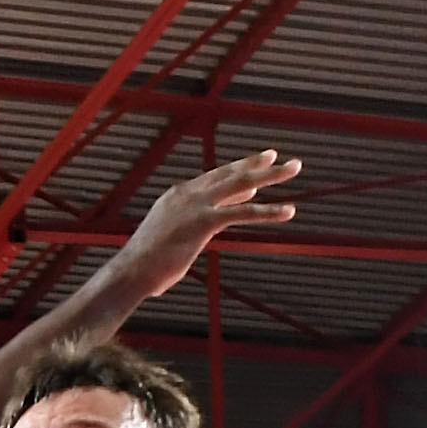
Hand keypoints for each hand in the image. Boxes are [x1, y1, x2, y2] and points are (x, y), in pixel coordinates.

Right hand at [98, 150, 300, 311]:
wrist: (131, 271)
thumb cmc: (146, 265)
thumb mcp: (167, 240)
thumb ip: (183, 232)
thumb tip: (190, 239)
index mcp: (177, 195)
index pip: (213, 179)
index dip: (237, 171)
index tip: (256, 165)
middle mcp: (188, 193)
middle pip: (230, 173)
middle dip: (257, 163)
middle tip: (279, 156)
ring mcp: (197, 205)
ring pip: (242, 184)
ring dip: (271, 175)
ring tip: (295, 168)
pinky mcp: (205, 221)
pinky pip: (243, 212)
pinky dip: (268, 211)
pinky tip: (289, 210)